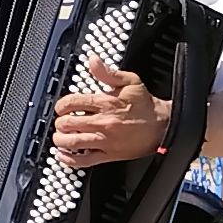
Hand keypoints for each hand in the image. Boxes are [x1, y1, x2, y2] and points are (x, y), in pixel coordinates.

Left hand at [50, 56, 171, 166]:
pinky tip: (63, 154)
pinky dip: (70, 159)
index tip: (61, 107)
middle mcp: (103, 122)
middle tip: (61, 122)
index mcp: (106, 103)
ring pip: (72, 142)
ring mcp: (105, 140)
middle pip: (68, 123)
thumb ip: (108, 72)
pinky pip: (84, 161)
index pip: (72, 103)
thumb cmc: (146, 105)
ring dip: (61, 139)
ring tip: (60, 136)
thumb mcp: (130, 81)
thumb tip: (93, 61)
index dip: (61, 105)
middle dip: (60, 122)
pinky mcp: (109, 155)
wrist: (163, 126)